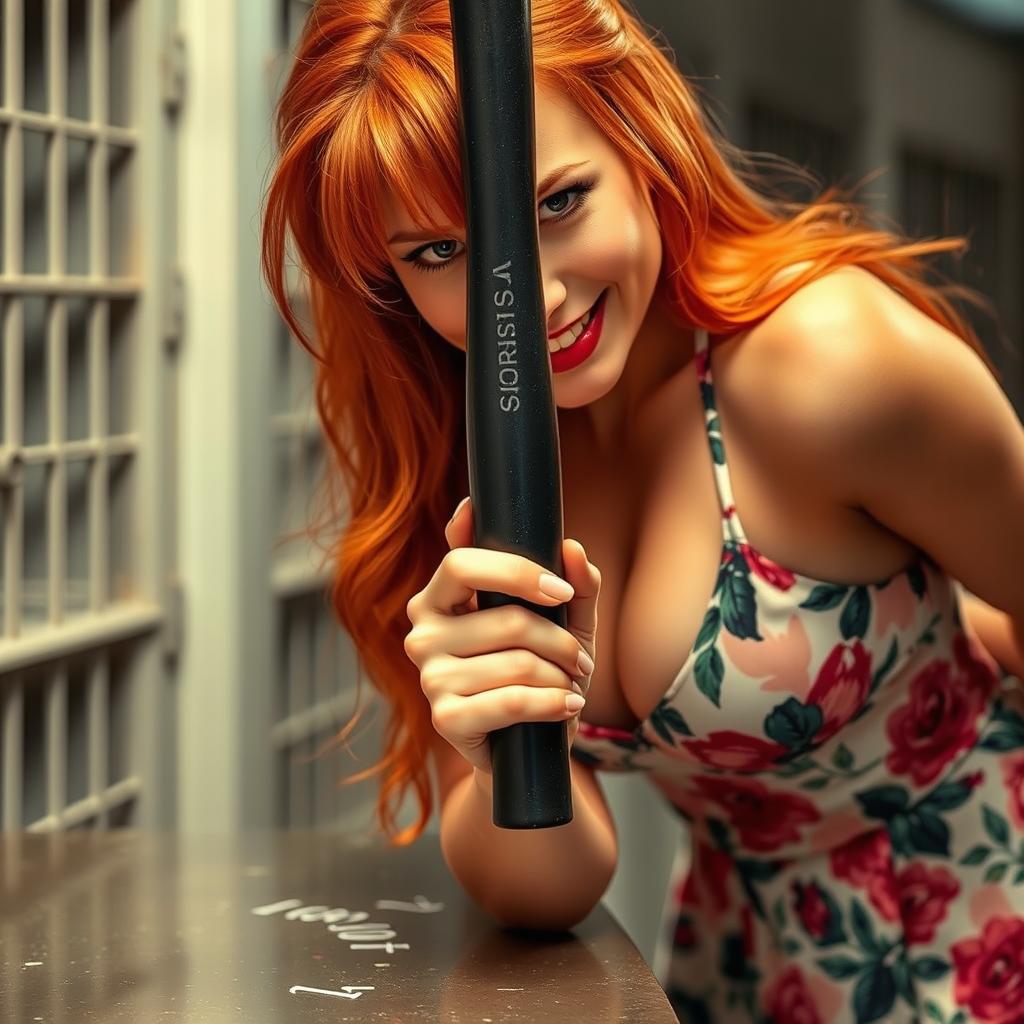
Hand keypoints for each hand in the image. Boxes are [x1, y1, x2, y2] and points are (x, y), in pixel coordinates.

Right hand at [403, 495, 600, 772]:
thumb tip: (572, 549)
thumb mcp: (564, 624)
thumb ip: (575, 585)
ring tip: (571, 685)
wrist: (526, 745)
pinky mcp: (445, 718)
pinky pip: (511, 702)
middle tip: (580, 660)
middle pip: (507, 619)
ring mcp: (430, 677)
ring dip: (561, 677)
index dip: (516, 571)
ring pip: (518, 663)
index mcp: (439, 597)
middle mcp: (423, 634)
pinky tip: (568, 706)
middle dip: (560, 641)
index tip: (560, 590)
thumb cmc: (541, 670)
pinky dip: (552, 704)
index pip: (461, 563)